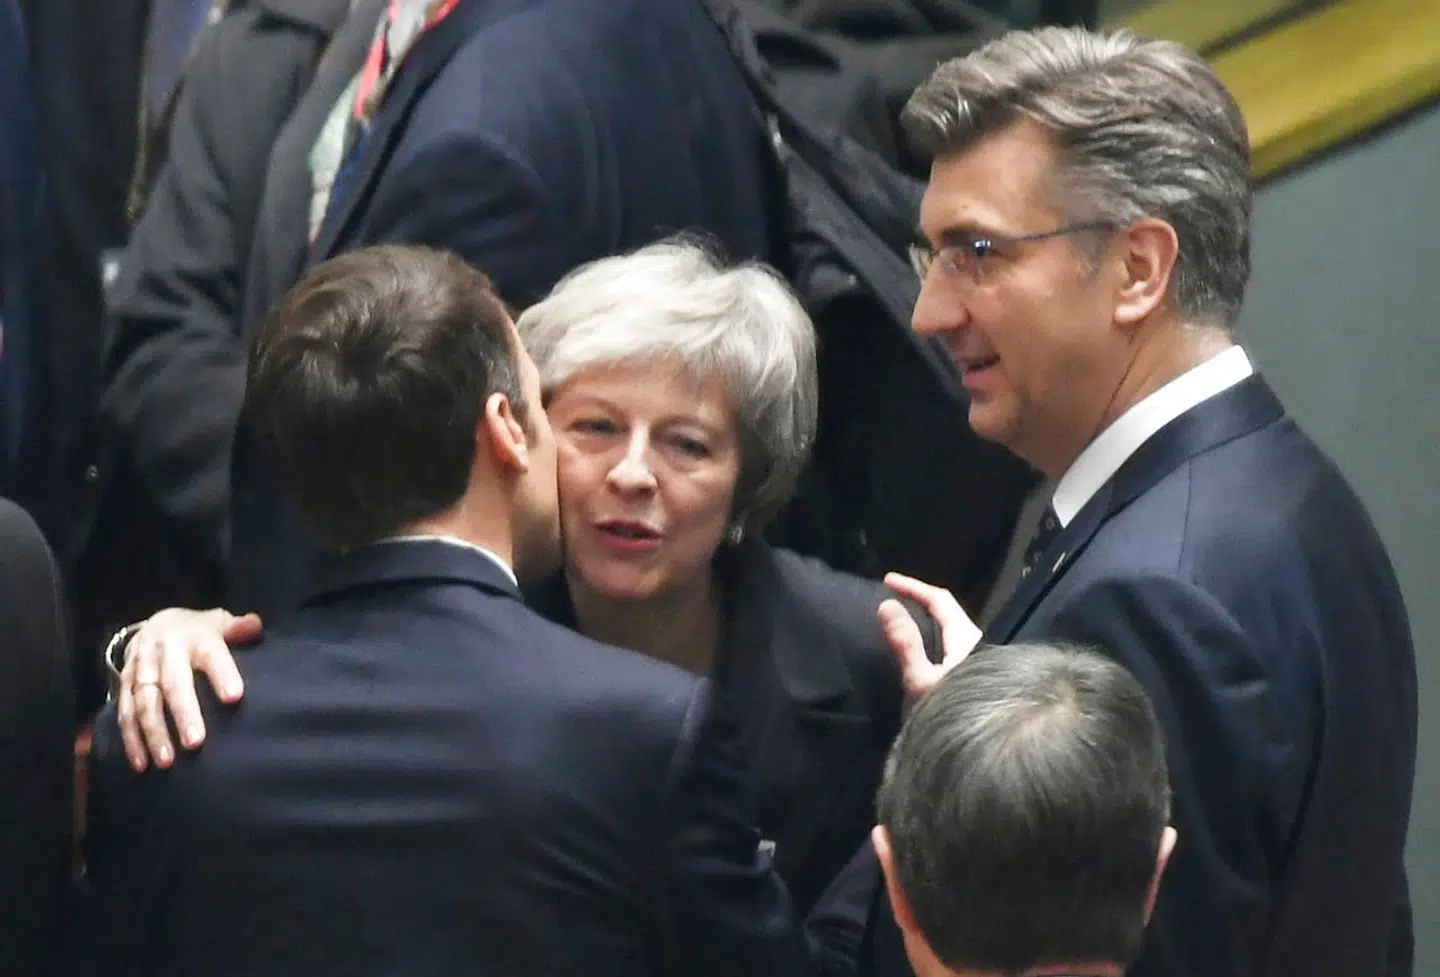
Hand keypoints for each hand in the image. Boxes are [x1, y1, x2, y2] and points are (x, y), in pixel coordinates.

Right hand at [115, 607, 262, 771]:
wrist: (155, 624)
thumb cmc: (199, 632)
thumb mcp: (219, 623)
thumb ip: (239, 628)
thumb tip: (255, 625)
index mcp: (194, 637)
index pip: (211, 655)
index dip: (222, 674)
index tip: (234, 697)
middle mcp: (164, 652)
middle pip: (174, 684)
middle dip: (184, 714)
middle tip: (195, 743)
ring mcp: (141, 668)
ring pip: (145, 703)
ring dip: (153, 733)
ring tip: (166, 762)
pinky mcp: (124, 684)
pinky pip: (125, 712)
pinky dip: (131, 739)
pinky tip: (141, 763)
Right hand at [877, 572, 981, 705]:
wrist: (982, 755)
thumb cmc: (951, 714)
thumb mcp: (920, 681)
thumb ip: (905, 643)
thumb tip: (886, 605)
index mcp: (967, 640)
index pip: (940, 600)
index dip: (914, 587)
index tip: (887, 581)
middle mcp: (978, 647)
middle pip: (949, 614)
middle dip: (921, 602)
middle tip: (896, 599)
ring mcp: (980, 664)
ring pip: (952, 632)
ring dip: (928, 622)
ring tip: (904, 622)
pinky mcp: (976, 679)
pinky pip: (953, 647)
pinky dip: (933, 640)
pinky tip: (922, 652)